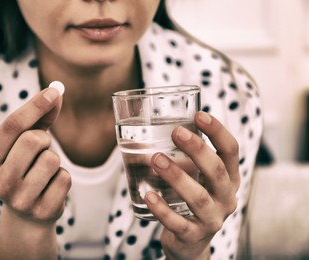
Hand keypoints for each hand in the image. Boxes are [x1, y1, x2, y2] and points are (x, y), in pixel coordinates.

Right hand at [0, 87, 70, 223]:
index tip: (55, 91)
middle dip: (44, 140)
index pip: (10, 126)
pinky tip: (51, 187)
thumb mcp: (25, 143)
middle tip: (40, 151)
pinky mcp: (42, 210)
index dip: (34, 105)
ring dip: (54, 160)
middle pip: (32, 140)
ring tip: (44, 172)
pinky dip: (62, 178)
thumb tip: (57, 91)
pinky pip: (64, 178)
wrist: (28, 213)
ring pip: (52, 159)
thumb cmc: (26, 168)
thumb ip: (39, 117)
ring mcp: (20, 200)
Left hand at [145, 111, 238, 258]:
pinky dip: (163, 209)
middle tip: (176, 132)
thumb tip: (147, 131)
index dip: (218, 132)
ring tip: (156, 159)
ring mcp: (212, 219)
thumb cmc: (192, 202)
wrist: (191, 244)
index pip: (230, 151)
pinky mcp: (193, 236)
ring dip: (177, 176)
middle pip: (216, 171)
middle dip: (197, 150)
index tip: (199, 114)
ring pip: (198, 197)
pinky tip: (149, 195)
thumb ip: (183, 158)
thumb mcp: (197, 179)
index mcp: (228, 179)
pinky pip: (178, 223)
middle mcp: (226, 198)